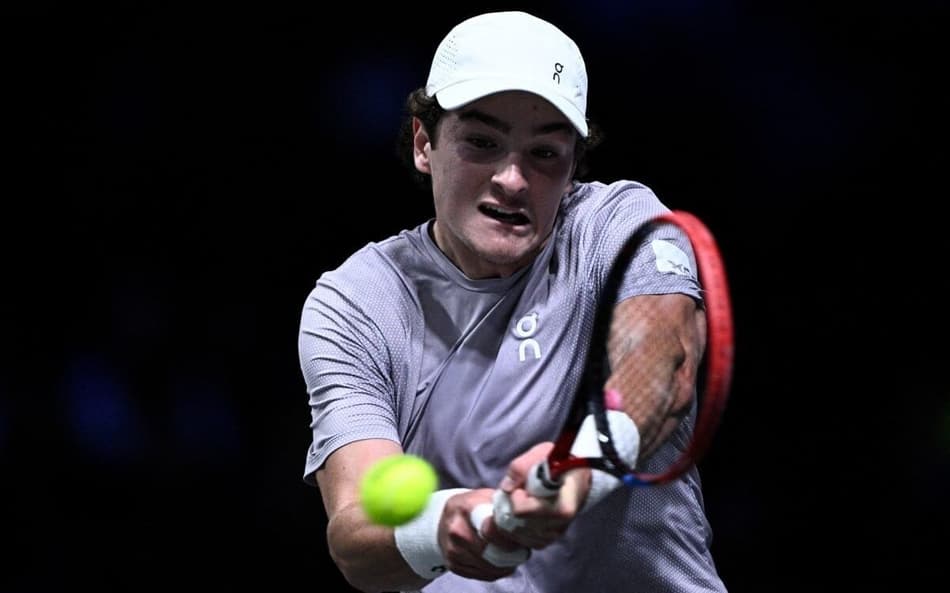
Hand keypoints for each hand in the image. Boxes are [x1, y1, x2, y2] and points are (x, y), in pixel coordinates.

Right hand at [436, 488, 522, 580]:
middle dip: (512, 554)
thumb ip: (504, 505)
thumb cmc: (471, 507)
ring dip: (507, 565)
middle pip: (493, 553)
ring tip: (513, 555)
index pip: (493, 529)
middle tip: (522, 550)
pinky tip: (500, 562)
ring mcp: (453, 550)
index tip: (520, 537)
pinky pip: (483, 575)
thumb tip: (525, 517)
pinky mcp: (454, 565)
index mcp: (467, 508)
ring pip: (490, 567)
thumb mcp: (486, 496)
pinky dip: (496, 571)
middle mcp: (457, 530)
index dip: (510, 537)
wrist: (444, 519)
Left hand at [471, 443, 592, 563]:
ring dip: (510, 518)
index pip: (524, 511)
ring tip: (518, 500)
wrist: (576, 477)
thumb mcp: (542, 454)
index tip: (520, 487)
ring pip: (517, 534)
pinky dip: (515, 527)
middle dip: (509, 507)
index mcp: (562, 506)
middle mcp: (559, 525)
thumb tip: (507, 487)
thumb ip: (521, 467)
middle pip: (518, 524)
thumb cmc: (560, 464)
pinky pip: (522, 540)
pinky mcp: (548, 540)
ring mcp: (554, 534)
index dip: (516, 497)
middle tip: (515, 493)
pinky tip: (521, 512)